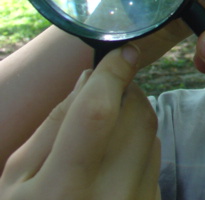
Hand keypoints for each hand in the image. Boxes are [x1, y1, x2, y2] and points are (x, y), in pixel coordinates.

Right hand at [0, 46, 160, 199]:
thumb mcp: (17, 179)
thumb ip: (54, 126)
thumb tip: (89, 79)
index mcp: (64, 190)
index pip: (99, 112)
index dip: (113, 74)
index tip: (123, 50)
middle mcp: (112, 197)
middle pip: (137, 116)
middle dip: (125, 91)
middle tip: (105, 90)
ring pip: (152, 133)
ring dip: (133, 115)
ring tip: (104, 127)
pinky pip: (155, 157)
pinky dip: (139, 142)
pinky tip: (114, 154)